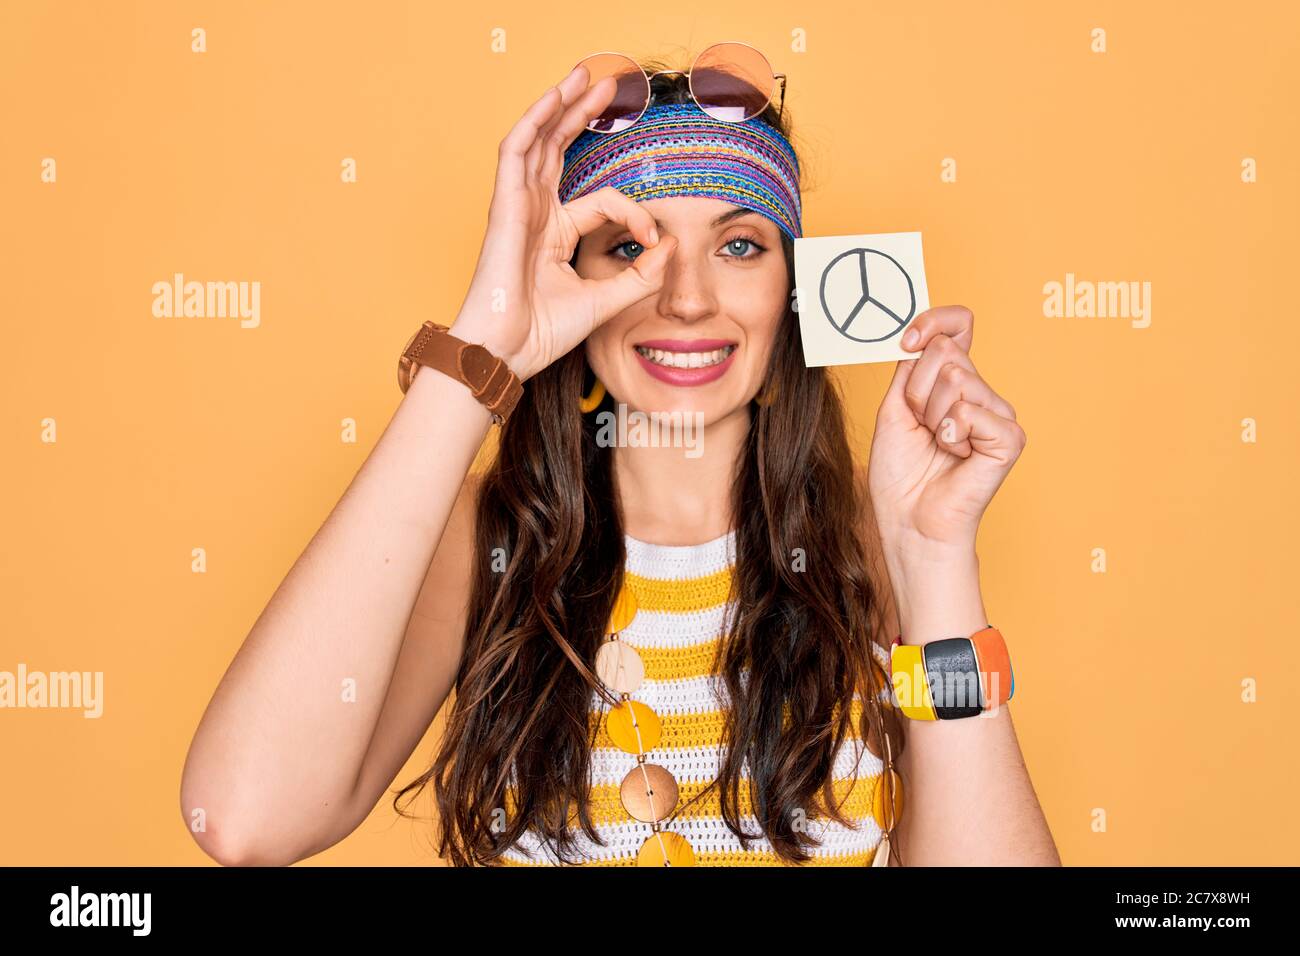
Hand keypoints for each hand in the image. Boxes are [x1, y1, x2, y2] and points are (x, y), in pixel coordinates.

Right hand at [449, 65, 678, 380]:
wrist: (504, 353)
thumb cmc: (540, 334)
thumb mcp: (604, 302)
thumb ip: (638, 277)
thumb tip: (669, 246)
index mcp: (554, 234)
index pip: (601, 202)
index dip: (633, 212)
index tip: (654, 239)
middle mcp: (534, 215)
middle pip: (557, 151)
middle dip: (581, 116)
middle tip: (608, 88)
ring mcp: (517, 208)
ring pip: (537, 141)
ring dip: (559, 105)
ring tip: (583, 75)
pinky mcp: (504, 207)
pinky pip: (515, 152)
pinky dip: (534, 123)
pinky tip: (554, 98)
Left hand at [867, 305, 1025, 562]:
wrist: (909, 521)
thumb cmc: (901, 474)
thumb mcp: (894, 408)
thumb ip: (911, 368)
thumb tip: (924, 336)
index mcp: (953, 382)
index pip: (958, 326)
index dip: (933, 322)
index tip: (907, 340)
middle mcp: (979, 392)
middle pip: (945, 353)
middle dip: (917, 392)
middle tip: (920, 427)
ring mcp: (996, 414)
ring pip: (956, 380)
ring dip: (931, 416)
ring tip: (937, 445)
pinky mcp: (1009, 438)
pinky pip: (971, 411)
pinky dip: (951, 434)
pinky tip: (955, 456)